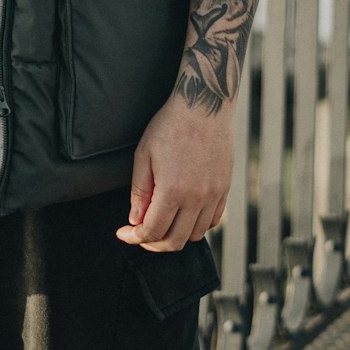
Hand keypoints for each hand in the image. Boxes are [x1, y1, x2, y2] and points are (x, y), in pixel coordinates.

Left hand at [115, 96, 234, 251]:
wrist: (205, 106)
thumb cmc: (170, 126)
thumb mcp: (144, 154)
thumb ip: (140, 191)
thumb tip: (135, 219)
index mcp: (173, 191)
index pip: (152, 231)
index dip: (134, 237)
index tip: (124, 233)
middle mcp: (196, 199)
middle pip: (174, 241)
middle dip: (153, 244)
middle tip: (140, 233)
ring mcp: (213, 196)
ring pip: (194, 235)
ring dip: (175, 236)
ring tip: (162, 223)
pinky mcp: (224, 189)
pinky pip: (212, 221)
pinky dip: (196, 226)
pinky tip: (183, 215)